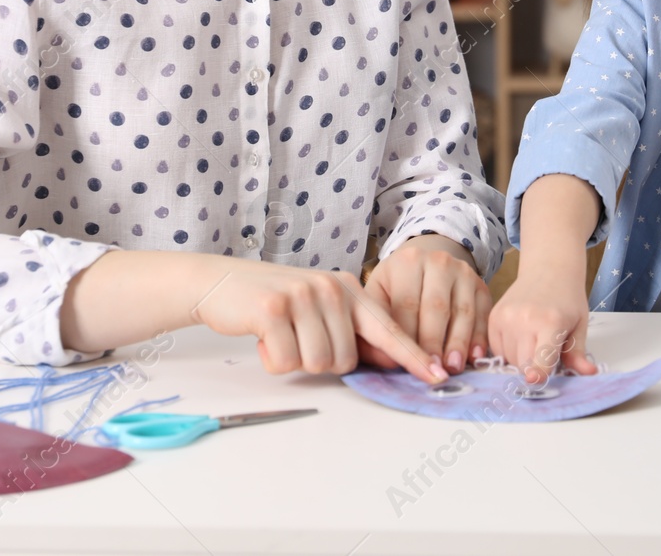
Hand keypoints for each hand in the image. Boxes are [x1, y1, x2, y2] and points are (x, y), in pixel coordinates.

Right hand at [188, 258, 446, 383]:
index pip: (388, 330)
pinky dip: (272, 359)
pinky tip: (263, 336)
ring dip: (294, 360)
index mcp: (348, 289)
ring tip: (280, 334)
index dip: (413, 356)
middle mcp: (331, 288)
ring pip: (317, 363)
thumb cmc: (275, 302)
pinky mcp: (274, 308)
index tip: (438, 376)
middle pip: (344, 360)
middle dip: (319, 361)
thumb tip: (384, 361)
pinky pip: (286, 362)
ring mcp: (303, 296)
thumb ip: (350, 329)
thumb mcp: (320, 307)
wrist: (222, 283)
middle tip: (296, 338)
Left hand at [360, 234, 490, 375]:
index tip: (409, 364)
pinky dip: (480, 338)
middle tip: (433, 369)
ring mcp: (463, 272)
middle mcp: (438, 262)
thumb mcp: (379, 296)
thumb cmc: (397, 287)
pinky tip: (474, 358)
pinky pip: (483, 314)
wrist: (426, 263)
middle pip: (437, 307)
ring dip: (458, 343)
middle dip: (434, 342)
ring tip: (453, 368)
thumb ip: (376, 325)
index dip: (409, 337)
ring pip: (462, 311)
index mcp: (407, 261)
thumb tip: (389, 361)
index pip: (407, 304)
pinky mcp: (481, 285)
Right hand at [487, 268, 597, 383]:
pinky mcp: (493, 317)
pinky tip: (521, 338)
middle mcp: (524, 319)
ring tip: (534, 341)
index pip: (540, 357)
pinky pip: (497, 349)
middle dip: (534, 369)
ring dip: (520, 360)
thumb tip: (588, 373)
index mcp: (550, 322)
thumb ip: (578, 353)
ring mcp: (505, 318)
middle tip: (547, 354)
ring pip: (508, 360)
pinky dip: (507, 351)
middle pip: (523, 364)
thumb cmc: (567, 298)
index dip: (539, 373)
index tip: (536, 379)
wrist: (548, 269)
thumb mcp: (579, 325)